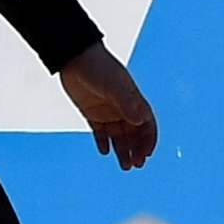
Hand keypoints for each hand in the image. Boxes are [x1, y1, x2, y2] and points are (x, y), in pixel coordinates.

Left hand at [61, 47, 158, 168]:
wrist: (74, 58)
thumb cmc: (99, 68)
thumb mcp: (114, 85)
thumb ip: (127, 102)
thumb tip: (141, 120)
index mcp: (133, 101)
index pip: (146, 125)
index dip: (148, 140)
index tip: (146, 154)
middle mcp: (122, 108)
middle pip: (133, 134)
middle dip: (136, 150)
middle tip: (134, 165)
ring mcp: (107, 111)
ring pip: (118, 137)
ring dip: (122, 151)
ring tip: (124, 166)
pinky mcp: (91, 113)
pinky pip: (100, 132)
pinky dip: (103, 142)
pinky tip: (104, 152)